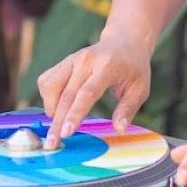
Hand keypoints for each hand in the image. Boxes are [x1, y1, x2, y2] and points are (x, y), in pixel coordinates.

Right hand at [38, 33, 150, 149]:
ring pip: (50, 86)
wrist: (124, 42)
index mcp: (107, 66)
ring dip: (51, 109)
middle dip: (56, 122)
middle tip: (51, 144)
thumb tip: (119, 129)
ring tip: (59, 124)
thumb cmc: (134, 69)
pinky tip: (58, 107)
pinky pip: (47, 80)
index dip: (75, 114)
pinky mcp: (64, 62)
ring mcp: (72, 59)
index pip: (87, 93)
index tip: (66, 133)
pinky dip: (48, 97)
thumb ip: (128, 109)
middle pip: (66, 94)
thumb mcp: (140, 89)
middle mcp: (86, 60)